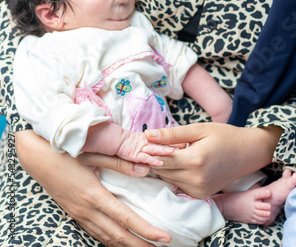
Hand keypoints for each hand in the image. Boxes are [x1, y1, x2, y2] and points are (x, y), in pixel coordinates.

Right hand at [15, 130, 170, 245]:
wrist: (38, 158)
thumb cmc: (66, 152)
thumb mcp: (94, 153)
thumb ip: (120, 162)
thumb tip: (145, 168)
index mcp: (94, 195)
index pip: (125, 218)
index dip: (146, 230)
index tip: (163, 237)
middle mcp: (87, 210)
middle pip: (118, 235)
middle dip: (140, 245)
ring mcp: (79, 214)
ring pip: (106, 238)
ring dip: (126, 246)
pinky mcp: (74, 214)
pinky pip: (95, 233)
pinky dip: (110, 241)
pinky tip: (119, 242)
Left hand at [145, 123, 281, 197]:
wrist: (247, 153)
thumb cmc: (224, 136)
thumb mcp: (198, 129)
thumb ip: (172, 134)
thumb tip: (148, 135)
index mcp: (195, 161)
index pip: (161, 159)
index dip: (150, 150)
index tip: (143, 140)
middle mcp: (196, 180)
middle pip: (162, 171)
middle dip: (155, 158)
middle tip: (154, 144)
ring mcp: (199, 190)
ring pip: (167, 179)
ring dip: (164, 166)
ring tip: (171, 151)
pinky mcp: (200, 195)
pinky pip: (178, 185)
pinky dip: (174, 174)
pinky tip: (181, 161)